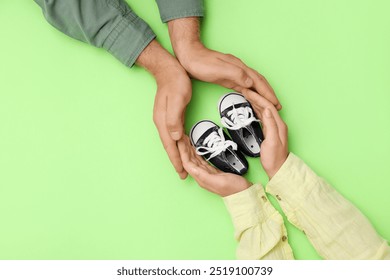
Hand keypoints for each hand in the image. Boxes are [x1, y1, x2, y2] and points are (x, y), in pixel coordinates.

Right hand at [137, 40, 191, 178]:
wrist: (169, 69)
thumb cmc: (175, 82)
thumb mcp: (178, 99)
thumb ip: (175, 119)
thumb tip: (175, 137)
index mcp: (163, 121)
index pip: (170, 145)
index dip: (175, 160)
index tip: (181, 173)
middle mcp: (162, 123)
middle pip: (169, 147)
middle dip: (176, 161)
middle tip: (183, 175)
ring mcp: (165, 120)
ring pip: (172, 142)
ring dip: (177, 154)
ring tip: (184, 166)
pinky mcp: (170, 116)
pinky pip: (174, 135)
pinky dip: (179, 144)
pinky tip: (184, 147)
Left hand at [168, 17, 280, 109]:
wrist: (189, 56)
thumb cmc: (201, 62)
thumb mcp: (218, 69)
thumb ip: (236, 74)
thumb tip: (250, 82)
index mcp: (239, 68)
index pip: (258, 82)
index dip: (268, 93)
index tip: (275, 104)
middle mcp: (239, 70)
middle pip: (259, 83)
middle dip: (269, 94)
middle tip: (277, 106)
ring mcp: (234, 73)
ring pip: (253, 85)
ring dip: (262, 95)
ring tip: (268, 104)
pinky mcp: (228, 78)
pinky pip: (244, 87)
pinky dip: (251, 93)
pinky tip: (252, 98)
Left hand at [178, 136, 250, 196]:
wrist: (244, 193)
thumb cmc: (234, 189)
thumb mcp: (220, 181)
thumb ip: (205, 176)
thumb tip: (193, 169)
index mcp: (201, 178)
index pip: (187, 163)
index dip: (182, 152)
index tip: (180, 141)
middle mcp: (202, 176)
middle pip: (189, 160)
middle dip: (184, 149)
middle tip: (182, 137)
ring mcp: (207, 174)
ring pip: (194, 160)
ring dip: (189, 150)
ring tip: (186, 140)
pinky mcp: (212, 172)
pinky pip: (201, 161)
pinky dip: (197, 153)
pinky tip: (196, 149)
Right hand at [244, 89, 288, 178]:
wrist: (278, 169)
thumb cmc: (274, 158)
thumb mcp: (272, 141)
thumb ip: (270, 125)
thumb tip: (266, 110)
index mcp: (278, 124)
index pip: (267, 106)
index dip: (257, 97)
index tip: (248, 92)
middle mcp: (277, 124)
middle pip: (266, 105)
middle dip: (255, 96)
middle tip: (245, 90)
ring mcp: (273, 127)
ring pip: (264, 109)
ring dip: (255, 101)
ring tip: (246, 95)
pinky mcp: (269, 131)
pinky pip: (262, 116)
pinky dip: (256, 109)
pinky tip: (251, 108)